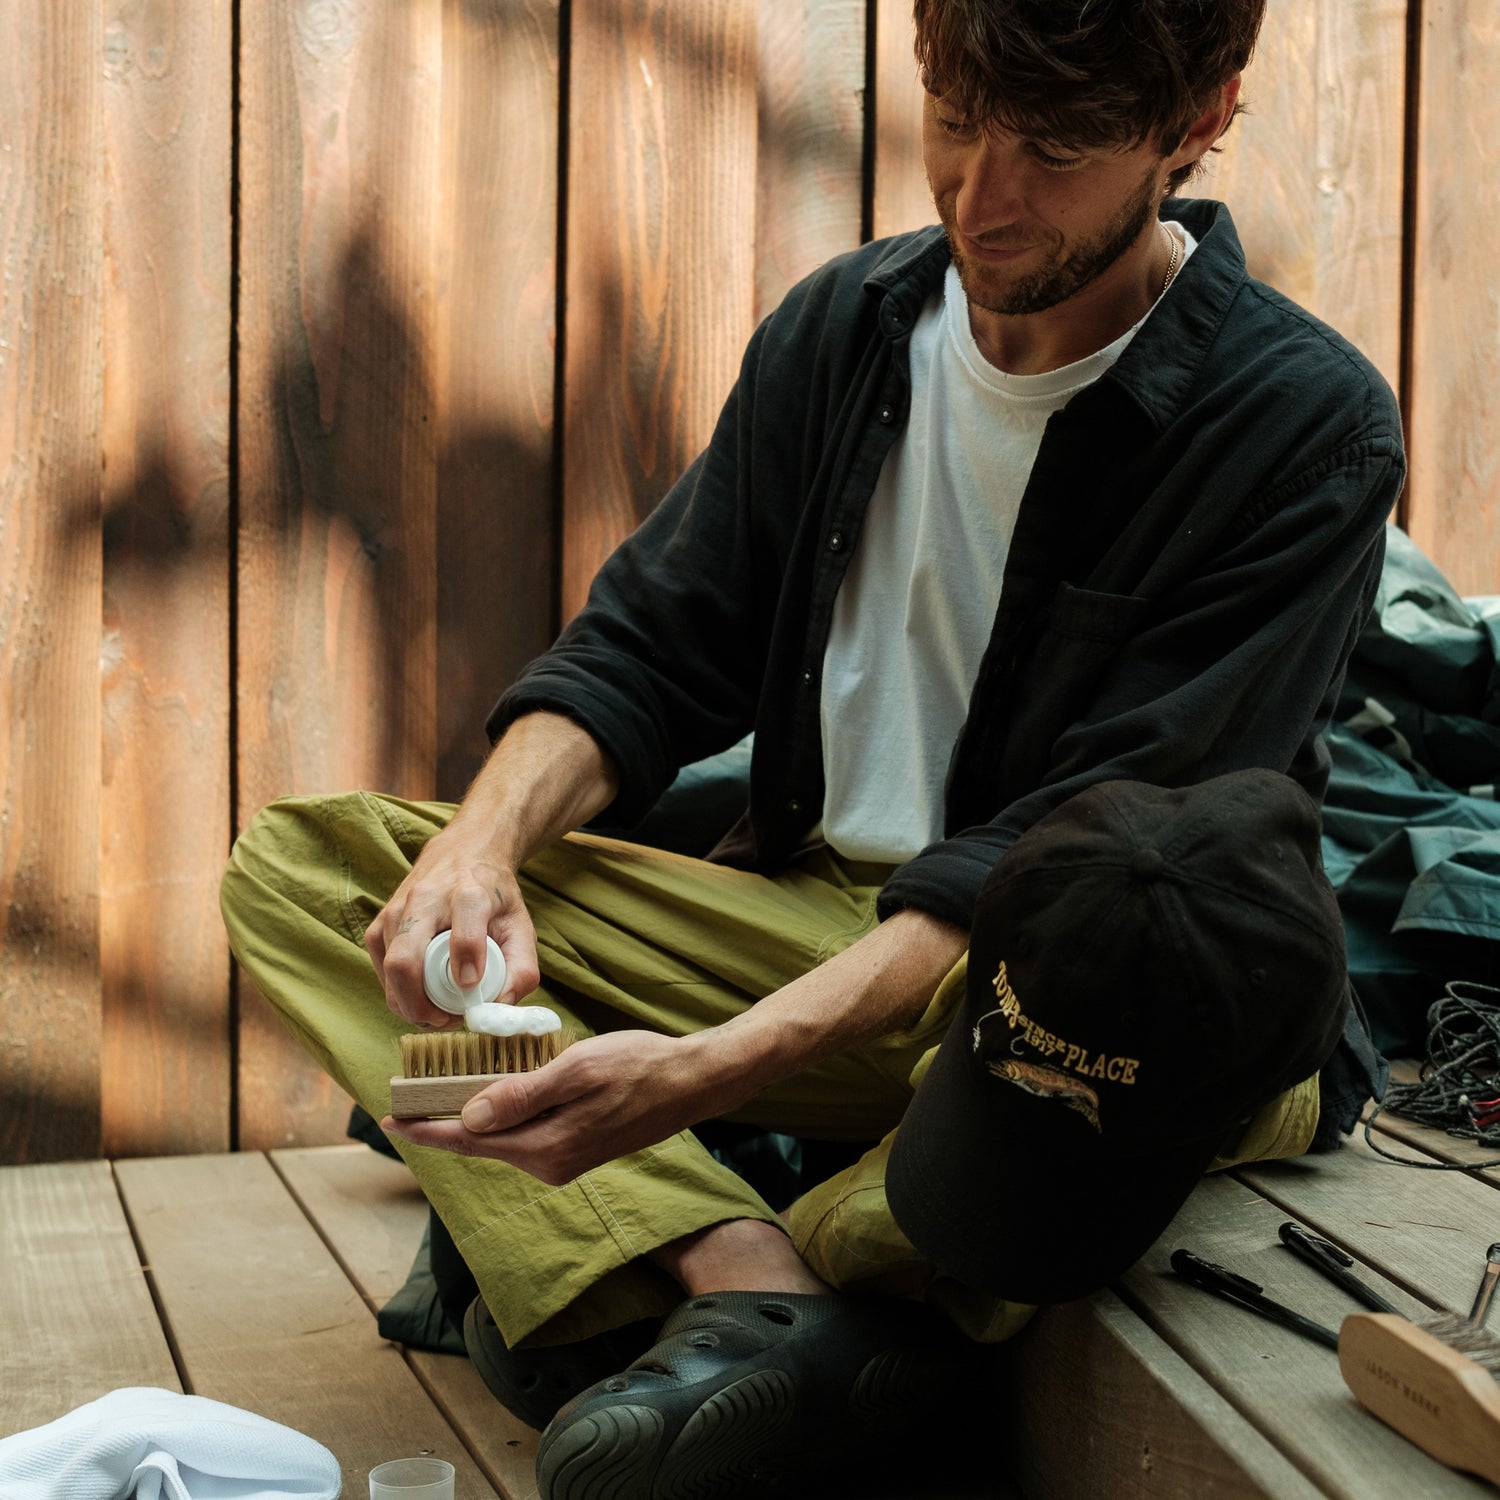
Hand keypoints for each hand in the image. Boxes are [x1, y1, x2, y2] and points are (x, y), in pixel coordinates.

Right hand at [364, 826, 540, 1028]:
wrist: (465, 852)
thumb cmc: (494, 896)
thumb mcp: (521, 926)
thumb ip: (522, 970)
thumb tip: (498, 1009)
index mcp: (470, 894)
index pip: (465, 936)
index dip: (466, 968)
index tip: (471, 990)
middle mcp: (427, 899)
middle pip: (405, 961)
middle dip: (419, 1005)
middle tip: (445, 1020)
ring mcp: (397, 910)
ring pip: (389, 970)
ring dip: (409, 1003)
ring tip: (438, 1010)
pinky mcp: (380, 922)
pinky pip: (381, 968)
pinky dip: (398, 990)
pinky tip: (421, 993)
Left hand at [382, 1030, 723, 1182]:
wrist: (692, 1082)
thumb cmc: (639, 1067)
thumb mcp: (576, 1070)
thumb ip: (522, 1096)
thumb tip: (470, 1117)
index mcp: (545, 1149)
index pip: (469, 1141)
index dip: (425, 1130)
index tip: (386, 1121)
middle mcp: (550, 1164)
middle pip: (482, 1142)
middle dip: (445, 1120)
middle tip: (409, 1096)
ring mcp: (564, 1160)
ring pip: (504, 1137)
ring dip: (478, 1114)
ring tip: (450, 1085)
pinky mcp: (576, 1149)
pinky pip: (527, 1134)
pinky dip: (508, 1114)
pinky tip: (502, 1090)